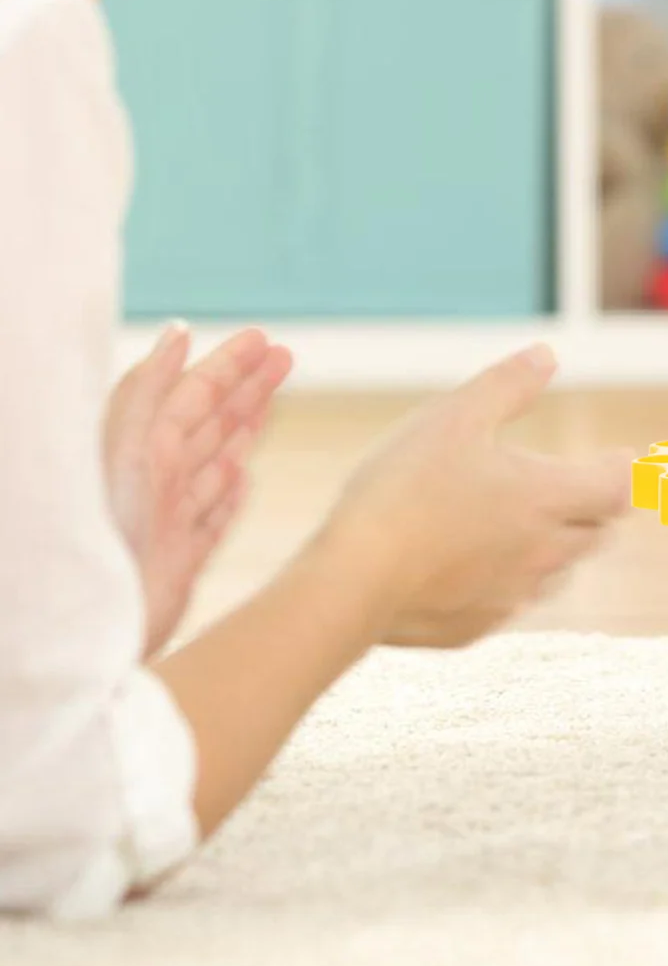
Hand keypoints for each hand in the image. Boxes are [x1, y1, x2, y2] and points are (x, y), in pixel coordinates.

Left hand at [106, 325, 293, 656]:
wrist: (83, 632)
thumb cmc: (93, 536)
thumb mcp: (121, 448)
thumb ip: (147, 390)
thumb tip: (178, 332)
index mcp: (138, 450)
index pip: (191, 394)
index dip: (229, 365)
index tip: (264, 340)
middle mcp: (151, 482)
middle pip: (208, 423)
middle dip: (246, 388)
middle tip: (286, 357)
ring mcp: (165, 523)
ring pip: (214, 465)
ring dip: (245, 430)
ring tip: (273, 403)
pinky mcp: (177, 566)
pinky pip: (211, 522)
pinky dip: (230, 497)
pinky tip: (244, 478)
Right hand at [319, 344, 630, 647]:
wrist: (352, 582)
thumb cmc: (403, 489)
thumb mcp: (454, 417)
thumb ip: (507, 385)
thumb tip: (547, 356)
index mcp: (546, 498)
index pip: (615, 488)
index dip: (624, 471)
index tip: (625, 458)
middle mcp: (543, 552)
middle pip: (596, 533)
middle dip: (598, 510)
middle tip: (592, 492)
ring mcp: (511, 597)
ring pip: (558, 573)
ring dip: (559, 548)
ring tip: (541, 528)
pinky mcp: (476, 628)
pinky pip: (511, 604)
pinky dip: (512, 581)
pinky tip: (486, 569)